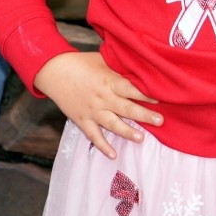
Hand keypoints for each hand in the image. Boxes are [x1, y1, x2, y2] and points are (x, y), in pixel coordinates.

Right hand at [34, 51, 162, 159]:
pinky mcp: (82, 120)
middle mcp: (103, 98)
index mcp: (109, 80)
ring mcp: (92, 111)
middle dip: (145, 115)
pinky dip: (103, 146)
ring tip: (141, 138)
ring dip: (128, 132)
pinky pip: (94, 136)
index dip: (146, 94)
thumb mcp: (102, 60)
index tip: (161, 98)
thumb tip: (137, 69)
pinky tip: (113, 155)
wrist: (54, 71)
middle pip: (127, 108)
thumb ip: (118, 68)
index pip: (131, 89)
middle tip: (160, 121)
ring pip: (113, 124)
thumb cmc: (81, 62)